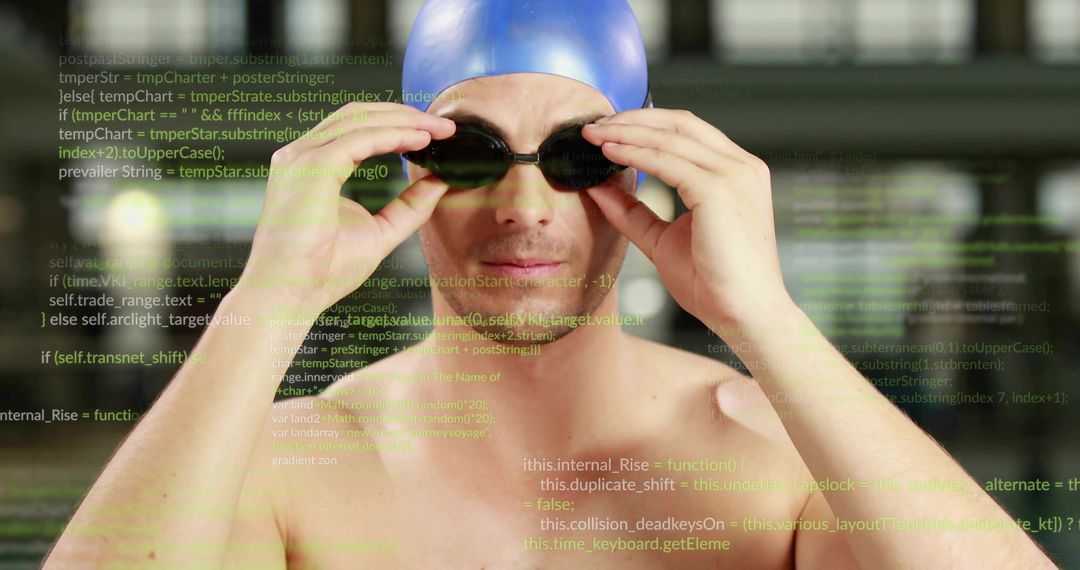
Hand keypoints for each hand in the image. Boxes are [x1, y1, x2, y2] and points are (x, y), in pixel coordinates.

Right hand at [236, 102, 455, 315]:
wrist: (289, 296)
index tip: (433, 133)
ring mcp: (302, 158)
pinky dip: (395, 135)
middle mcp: (301, 155)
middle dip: (405, 115)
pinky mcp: (312, 167)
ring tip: (441, 129)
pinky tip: (421, 140)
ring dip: (405, 120)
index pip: (355, 128)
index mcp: (311, 167)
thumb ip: (409, 207)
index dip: (396, 124)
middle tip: (445, 126)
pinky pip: (361, 139)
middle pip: (358, 115)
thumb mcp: (380, 232)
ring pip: (360, 119)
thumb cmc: (324, 272)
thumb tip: (441, 181)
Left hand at [581, 109, 794, 333]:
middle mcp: (741, 167)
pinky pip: (667, 161)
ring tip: (594, 136)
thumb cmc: (716, 284)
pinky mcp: (719, 189)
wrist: (745, 315)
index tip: (609, 130)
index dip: (645, 125)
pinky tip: (610, 154)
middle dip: (632, 120)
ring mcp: (734, 174)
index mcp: (737, 173)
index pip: (688, 133)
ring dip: (627, 132)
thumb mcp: (663, 239)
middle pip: (680, 124)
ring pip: (670, 137)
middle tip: (593, 126)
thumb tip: (598, 188)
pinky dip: (635, 153)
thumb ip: (633, 212)